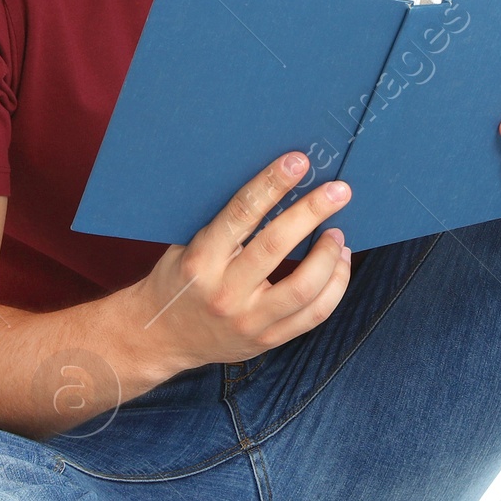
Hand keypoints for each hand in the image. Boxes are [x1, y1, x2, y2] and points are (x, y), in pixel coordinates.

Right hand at [132, 151, 352, 373]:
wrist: (161, 337)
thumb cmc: (178, 280)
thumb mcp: (187, 246)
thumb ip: (225, 225)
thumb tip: (276, 185)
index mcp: (202, 259)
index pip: (241, 214)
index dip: (272, 184)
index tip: (299, 162)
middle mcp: (225, 291)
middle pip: (277, 246)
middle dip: (312, 212)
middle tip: (339, 191)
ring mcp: (248, 320)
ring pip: (304, 287)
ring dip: (329, 255)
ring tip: (338, 233)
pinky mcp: (267, 339)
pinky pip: (313, 315)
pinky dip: (334, 286)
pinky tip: (339, 264)